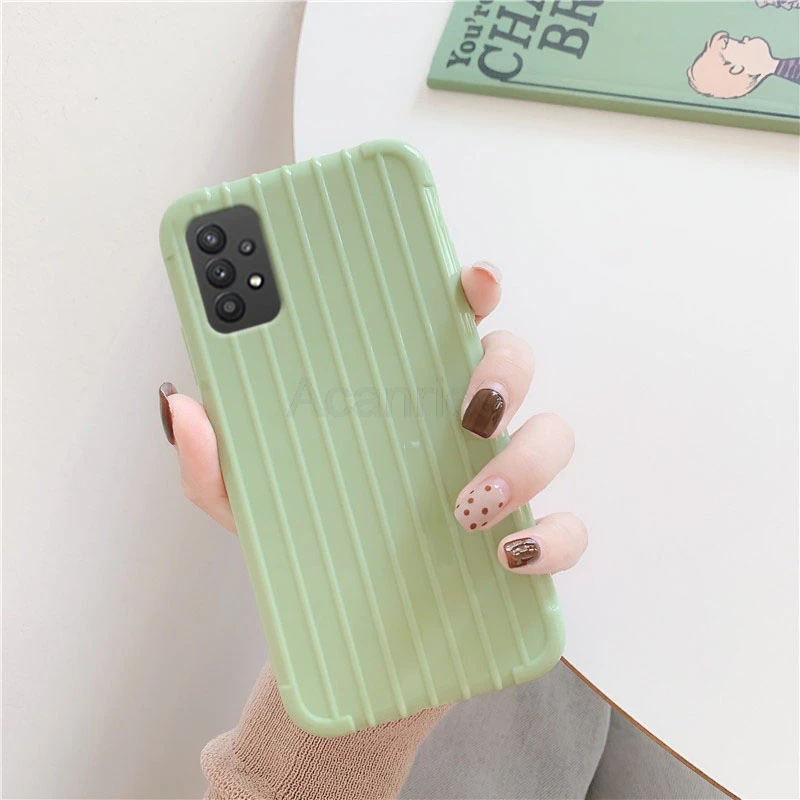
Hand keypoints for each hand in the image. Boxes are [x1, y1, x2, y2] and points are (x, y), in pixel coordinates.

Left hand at [159, 261, 586, 574]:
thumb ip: (215, 459)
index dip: (471, 288)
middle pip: (513, 363)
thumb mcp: (248, 503)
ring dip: (524, 461)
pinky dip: (551, 540)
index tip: (472, 278)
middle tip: (467, 410)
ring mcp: (499, 484)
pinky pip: (565, 534)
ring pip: (551, 438)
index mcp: (404, 396)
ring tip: (468, 505)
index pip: (447, 321)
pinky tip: (507, 557)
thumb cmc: (306, 543)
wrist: (341, 633)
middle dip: (504, 370)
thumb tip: (178, 404)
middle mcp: (461, 427)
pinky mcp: (522, 547)